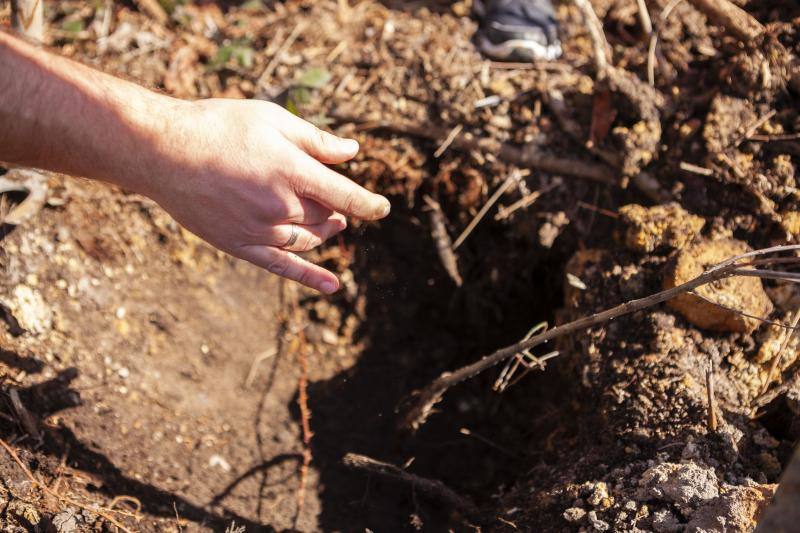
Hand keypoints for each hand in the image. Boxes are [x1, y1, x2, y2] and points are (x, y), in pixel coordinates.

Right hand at [147, 99, 389, 293]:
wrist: (161, 150)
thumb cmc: (218, 126)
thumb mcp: (272, 120)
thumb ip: (316, 139)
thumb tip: (353, 152)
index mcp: (292, 171)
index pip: (346, 195)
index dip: (369, 204)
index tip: (383, 208)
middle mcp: (280, 206)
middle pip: (326, 216)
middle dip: (338, 209)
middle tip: (339, 202)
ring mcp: (259, 230)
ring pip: (308, 240)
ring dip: (326, 233)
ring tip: (334, 224)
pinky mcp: (240, 245)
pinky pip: (282, 266)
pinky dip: (310, 277)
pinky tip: (333, 286)